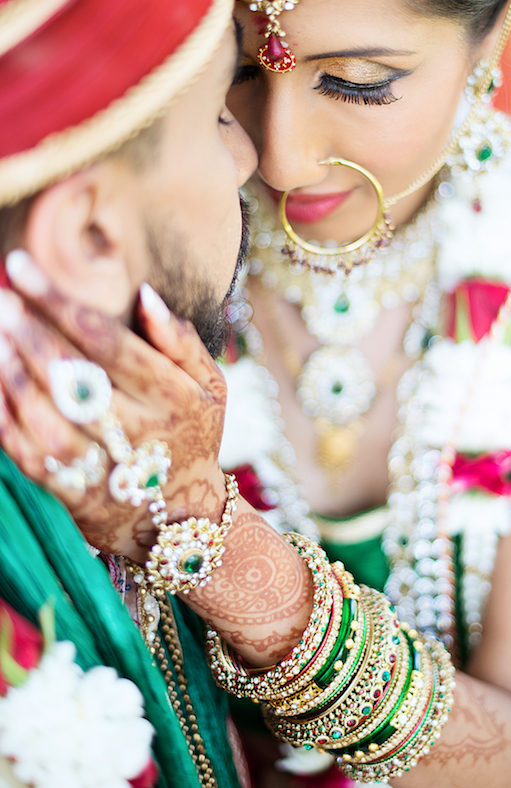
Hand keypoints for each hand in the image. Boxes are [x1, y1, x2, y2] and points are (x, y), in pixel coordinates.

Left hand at [0, 250, 228, 560]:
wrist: (183, 519)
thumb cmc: (193, 435)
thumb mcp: (212, 385)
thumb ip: (182, 340)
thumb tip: (146, 294)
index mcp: (173, 396)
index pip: (109, 341)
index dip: (62, 303)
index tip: (23, 268)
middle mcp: (141, 431)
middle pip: (75, 376)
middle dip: (31, 332)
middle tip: (1, 298)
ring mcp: (107, 468)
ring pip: (49, 417)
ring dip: (13, 375)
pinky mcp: (76, 497)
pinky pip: (31, 455)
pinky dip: (4, 420)